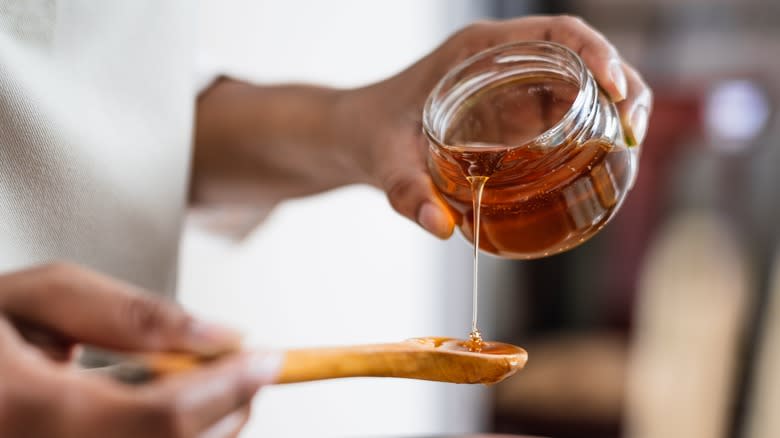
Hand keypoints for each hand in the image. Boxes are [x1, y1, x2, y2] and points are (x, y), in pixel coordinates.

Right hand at [0, 263, 280, 437]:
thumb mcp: (37, 298)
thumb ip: (131, 314)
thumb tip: (222, 334)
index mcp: (28, 414)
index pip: (162, 419)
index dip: (229, 388)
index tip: (270, 359)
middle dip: (228, 409)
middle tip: (243, 368)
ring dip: (207, 428)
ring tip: (201, 383)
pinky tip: (163, 408)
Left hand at [342, 16, 652, 237]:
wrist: (356, 136)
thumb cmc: (370, 134)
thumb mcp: (384, 162)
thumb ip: (408, 193)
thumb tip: (443, 227)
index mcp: (477, 50)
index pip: (556, 32)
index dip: (597, 51)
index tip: (615, 88)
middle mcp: (503, 61)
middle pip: (584, 56)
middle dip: (623, 86)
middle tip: (633, 134)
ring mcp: (512, 87)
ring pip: (582, 85)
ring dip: (616, 111)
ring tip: (629, 152)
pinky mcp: (515, 114)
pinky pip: (566, 114)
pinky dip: (593, 133)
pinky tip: (602, 165)